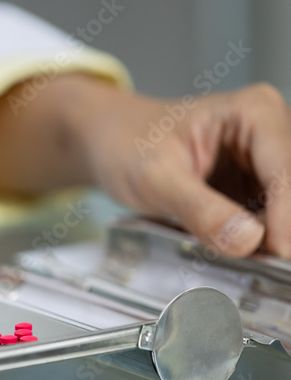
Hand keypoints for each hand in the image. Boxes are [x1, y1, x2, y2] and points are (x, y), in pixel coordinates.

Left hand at [0, 75, 290, 258]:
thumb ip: (200, 209)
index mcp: (253, 112)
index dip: (285, 216)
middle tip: (270, 267)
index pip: (284, 170)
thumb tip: (247, 240)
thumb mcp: (155, 177)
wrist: (106, 143)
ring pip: (284, 209)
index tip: (278, 252)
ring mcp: (264, 162)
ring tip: (256, 265)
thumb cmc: (125, 142)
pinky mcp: (254, 188)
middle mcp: (268, 132)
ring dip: (273, 239)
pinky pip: (269, 220)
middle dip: (281, 230)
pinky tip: (245, 256)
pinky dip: (260, 241)